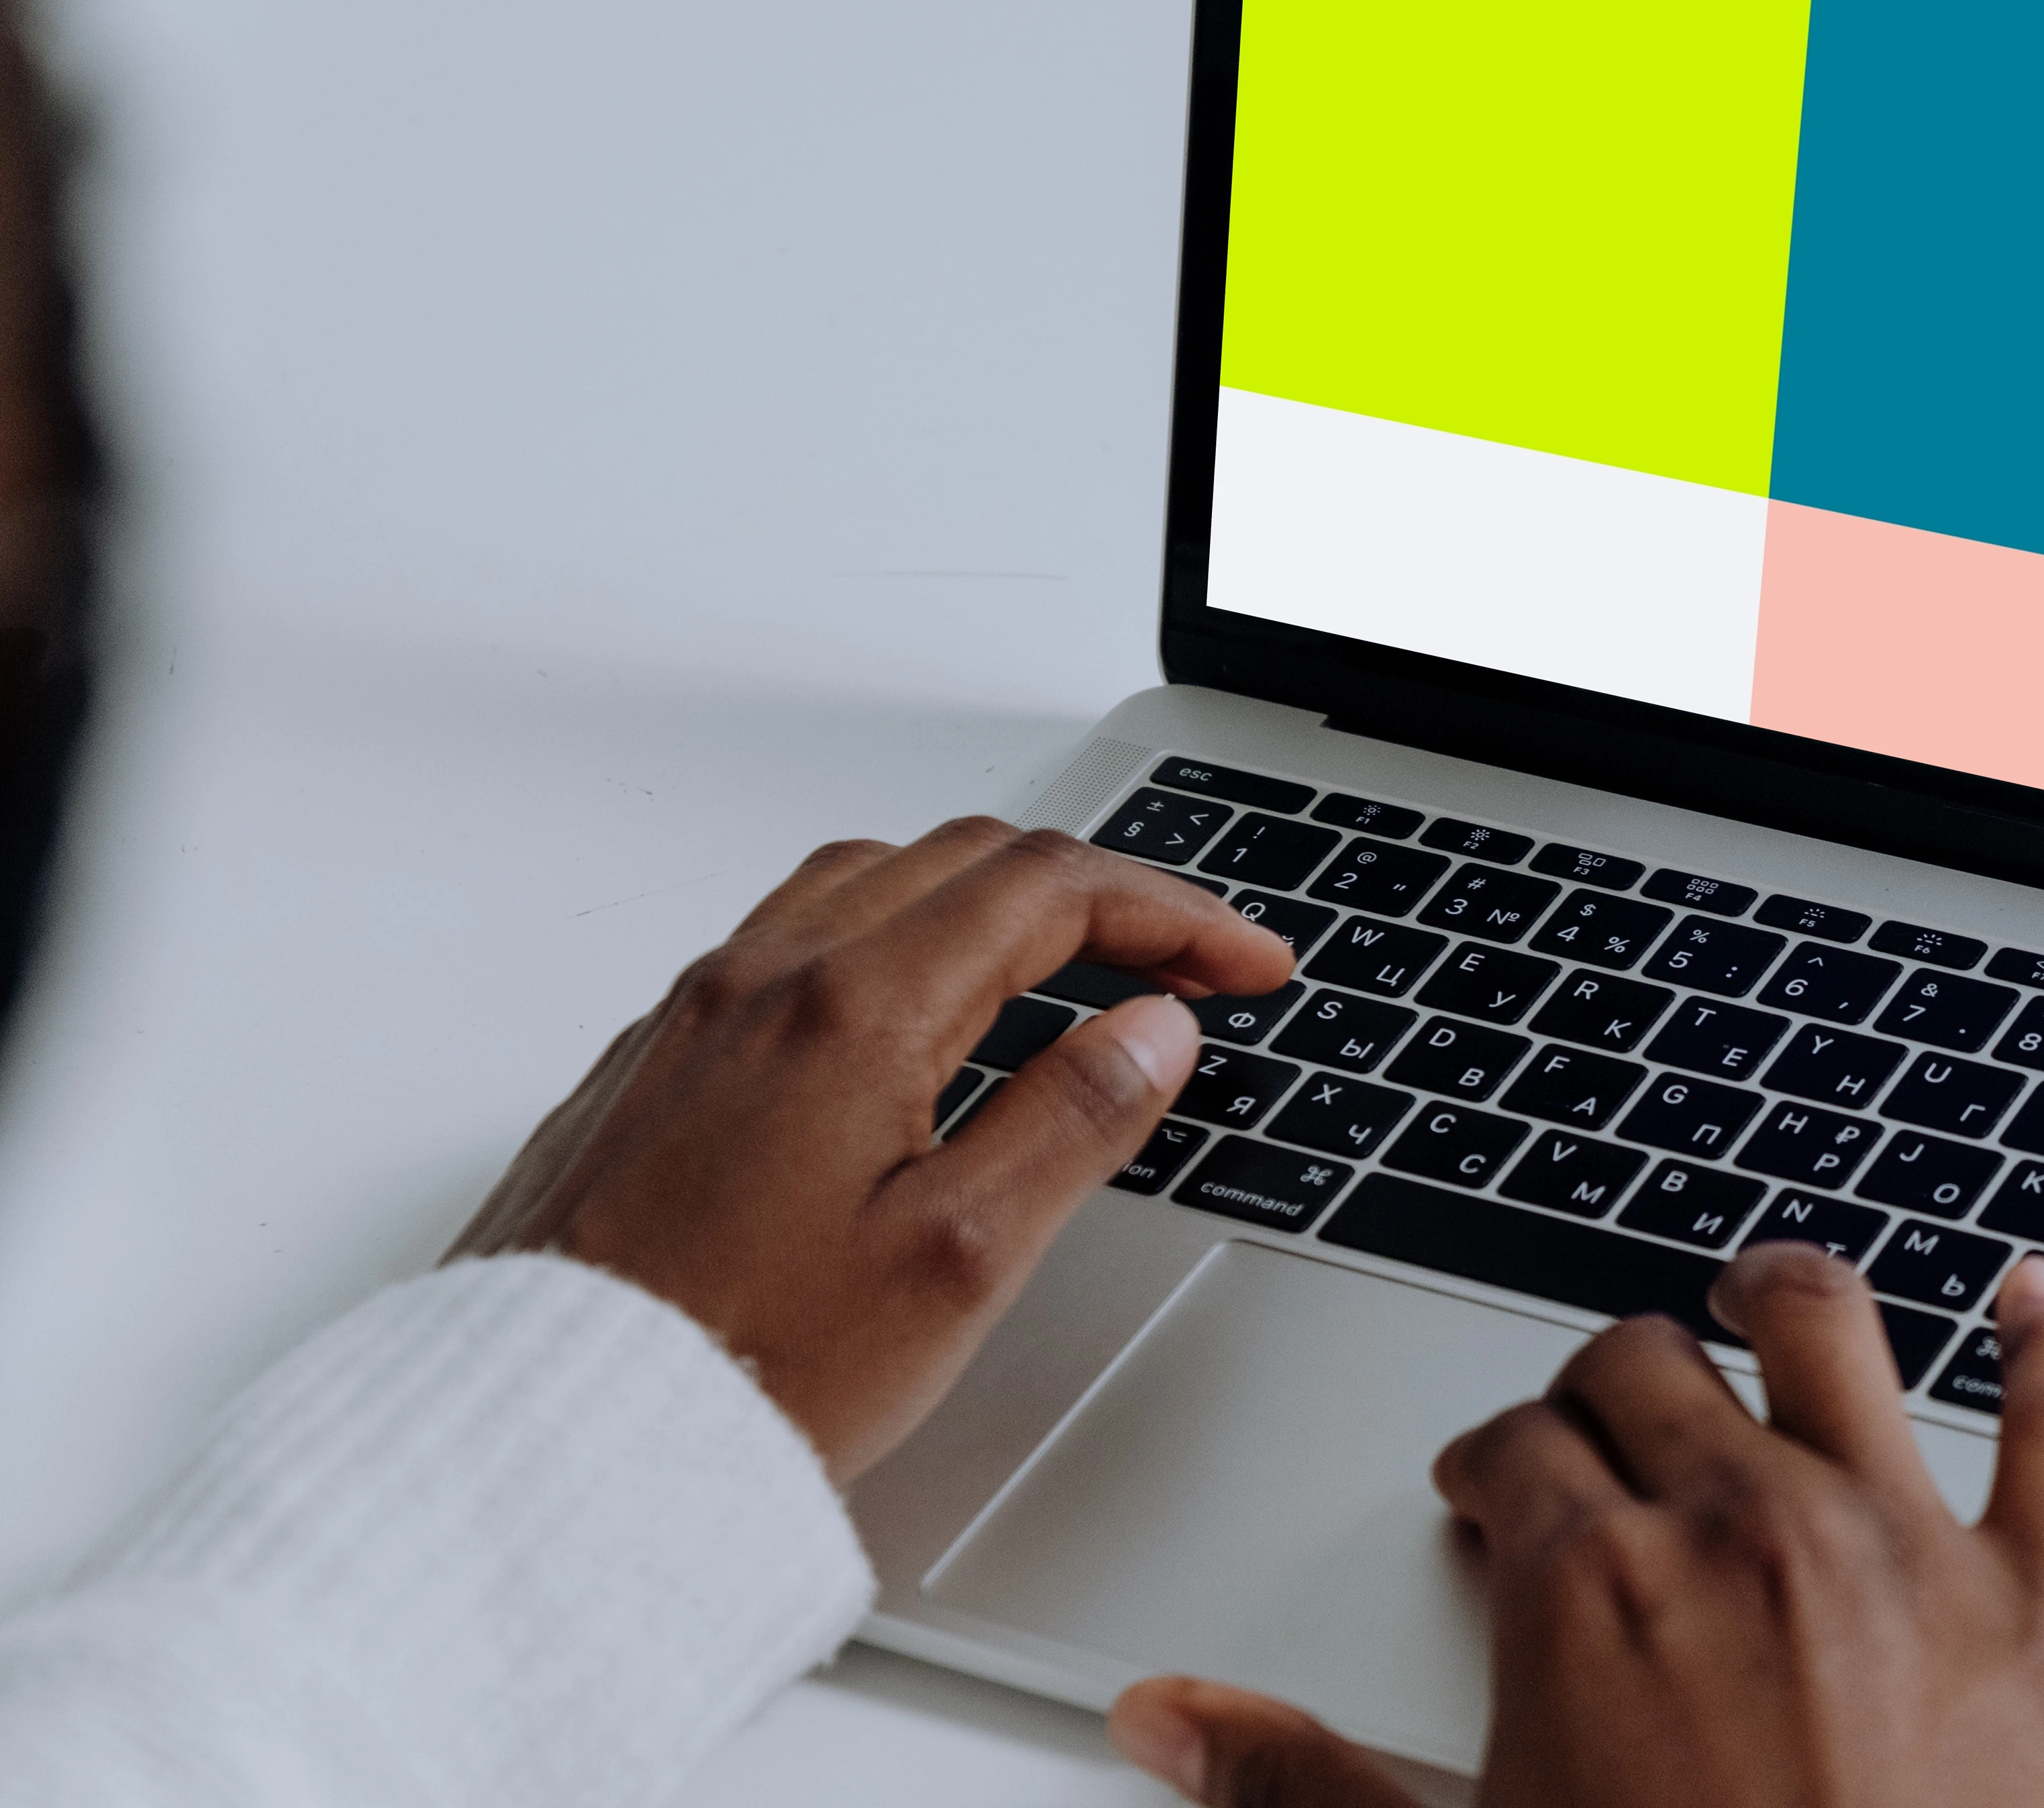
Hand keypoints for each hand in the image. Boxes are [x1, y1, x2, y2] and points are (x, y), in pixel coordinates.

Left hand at [450, 818, 1290, 1480]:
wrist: (540, 1440)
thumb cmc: (738, 1371)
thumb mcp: (959, 1262)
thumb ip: (1069, 1123)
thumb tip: (1150, 1031)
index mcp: (853, 1009)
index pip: (1050, 892)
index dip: (1174, 915)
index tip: (1245, 964)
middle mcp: (762, 981)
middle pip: (965, 860)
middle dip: (1097, 894)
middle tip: (1182, 967)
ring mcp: (693, 1016)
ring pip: (870, 882)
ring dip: (989, 899)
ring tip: (1065, 966)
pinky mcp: (649, 1065)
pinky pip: (788, 940)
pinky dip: (892, 937)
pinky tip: (914, 1017)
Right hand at [1108, 1249, 2043, 1807]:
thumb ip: (1304, 1789)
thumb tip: (1177, 1722)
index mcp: (1594, 1589)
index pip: (1513, 1446)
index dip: (1491, 1463)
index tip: (1494, 1488)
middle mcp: (1744, 1526)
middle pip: (1648, 1367)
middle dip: (1608, 1381)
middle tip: (1602, 1422)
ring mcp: (1903, 1546)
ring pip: (1833, 1334)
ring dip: (1786, 1296)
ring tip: (1764, 1294)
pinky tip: (2036, 1294)